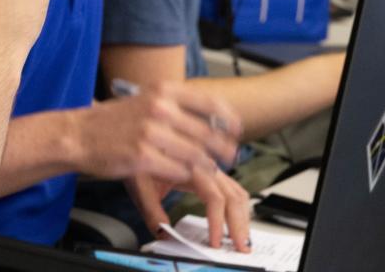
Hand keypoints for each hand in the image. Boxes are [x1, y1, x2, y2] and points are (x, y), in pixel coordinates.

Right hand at [73, 82, 241, 182]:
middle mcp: (160, 108)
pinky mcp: (142, 157)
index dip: (228, 119)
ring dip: (206, 166)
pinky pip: (177, 171)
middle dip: (222, 148)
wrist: (77, 134)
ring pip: (195, 154)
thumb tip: (209, 116)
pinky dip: (185, 176)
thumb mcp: (147, 99)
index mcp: (163, 90)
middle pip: (207, 132)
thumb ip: (176, 105)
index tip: (237, 129)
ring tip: (209, 170)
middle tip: (230, 157)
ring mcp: (151, 133)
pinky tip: (185, 177)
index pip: (210, 102)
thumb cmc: (112, 120)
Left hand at [126, 169, 251, 251]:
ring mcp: (212, 168)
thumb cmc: (141, 157)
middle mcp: (206, 166)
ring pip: (237, 192)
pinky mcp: (213, 172)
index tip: (215, 242)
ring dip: (243, 217)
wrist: (144, 137)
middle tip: (240, 247)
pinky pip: (234, 189)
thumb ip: (153, 212)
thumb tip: (164, 234)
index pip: (215, 197)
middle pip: (233, 196)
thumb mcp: (141, 184)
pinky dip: (240, 207)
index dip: (217, 222)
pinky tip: (239, 220)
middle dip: (239, 224)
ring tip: (242, 239)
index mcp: (191, 166)